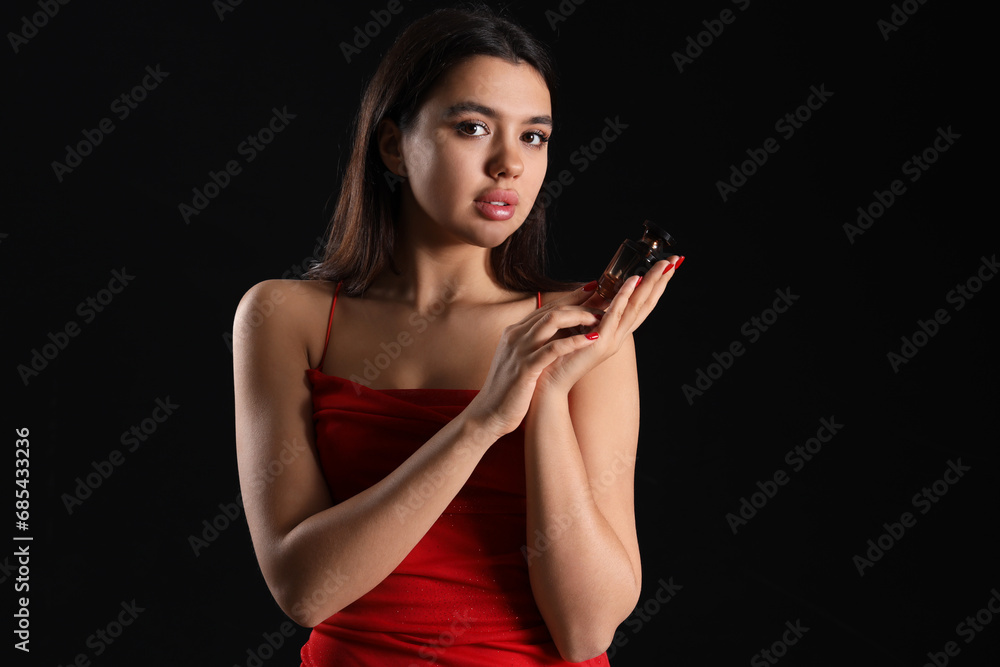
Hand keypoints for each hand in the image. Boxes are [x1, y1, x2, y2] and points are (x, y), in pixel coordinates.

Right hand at [466, 283, 608, 437]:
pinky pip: (552, 348)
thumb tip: (559, 336)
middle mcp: (516, 335)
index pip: (547, 307)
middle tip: (603, 303)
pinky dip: (573, 342)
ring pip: (552, 320)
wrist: (488, 414)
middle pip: (552, 309)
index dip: (571, 297)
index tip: (592, 289)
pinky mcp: (525, 368)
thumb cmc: (509, 390)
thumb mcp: (519, 360)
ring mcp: (519, 350)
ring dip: (579, 316)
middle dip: (580, 303)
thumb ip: (534, 345)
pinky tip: (591, 340)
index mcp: (515, 332)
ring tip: (600, 319)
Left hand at [535, 255, 683, 394]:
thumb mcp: (580, 328)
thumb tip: (595, 290)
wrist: (550, 383)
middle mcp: (619, 336)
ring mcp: (612, 340)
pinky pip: (615, 315)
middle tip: (673, 261)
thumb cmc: (561, 356)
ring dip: (649, 285)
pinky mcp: (601, 342)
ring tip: (661, 266)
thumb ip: (591, 313)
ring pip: (635, 307)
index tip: (665, 267)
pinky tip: (633, 282)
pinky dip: (624, 297)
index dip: (654, 287)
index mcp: (615, 332)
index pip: (640, 306)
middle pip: (645, 305)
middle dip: (660, 282)